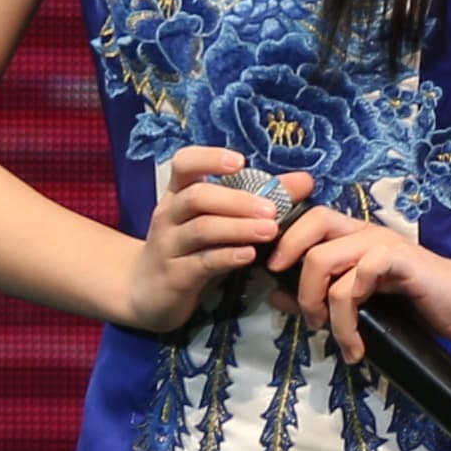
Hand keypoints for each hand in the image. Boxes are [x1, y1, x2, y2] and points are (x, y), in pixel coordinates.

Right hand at [118, 145, 306, 335]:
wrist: (146, 292)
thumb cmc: (189, 249)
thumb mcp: (217, 221)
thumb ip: (259, 199)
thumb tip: (304, 180)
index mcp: (178, 193)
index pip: (184, 163)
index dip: (210, 158)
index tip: (240, 161)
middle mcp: (168, 215)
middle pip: (197, 197)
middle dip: (237, 200)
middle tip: (271, 209)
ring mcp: (168, 246)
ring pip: (201, 230)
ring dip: (238, 228)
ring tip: (270, 231)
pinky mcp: (174, 276)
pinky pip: (200, 263)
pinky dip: (226, 257)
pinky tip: (249, 256)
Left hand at [266, 193, 450, 361]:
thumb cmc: (418, 306)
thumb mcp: (360, 304)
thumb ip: (321, 295)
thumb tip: (277, 296)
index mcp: (355, 237)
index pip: (309, 219)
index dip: (284, 241)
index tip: (274, 279)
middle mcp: (366, 233)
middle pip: (311, 227)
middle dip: (293, 273)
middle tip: (307, 315)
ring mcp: (383, 244)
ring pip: (324, 261)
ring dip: (320, 308)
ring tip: (339, 339)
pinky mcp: (399, 260)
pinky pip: (356, 278)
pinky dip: (348, 316)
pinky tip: (359, 344)